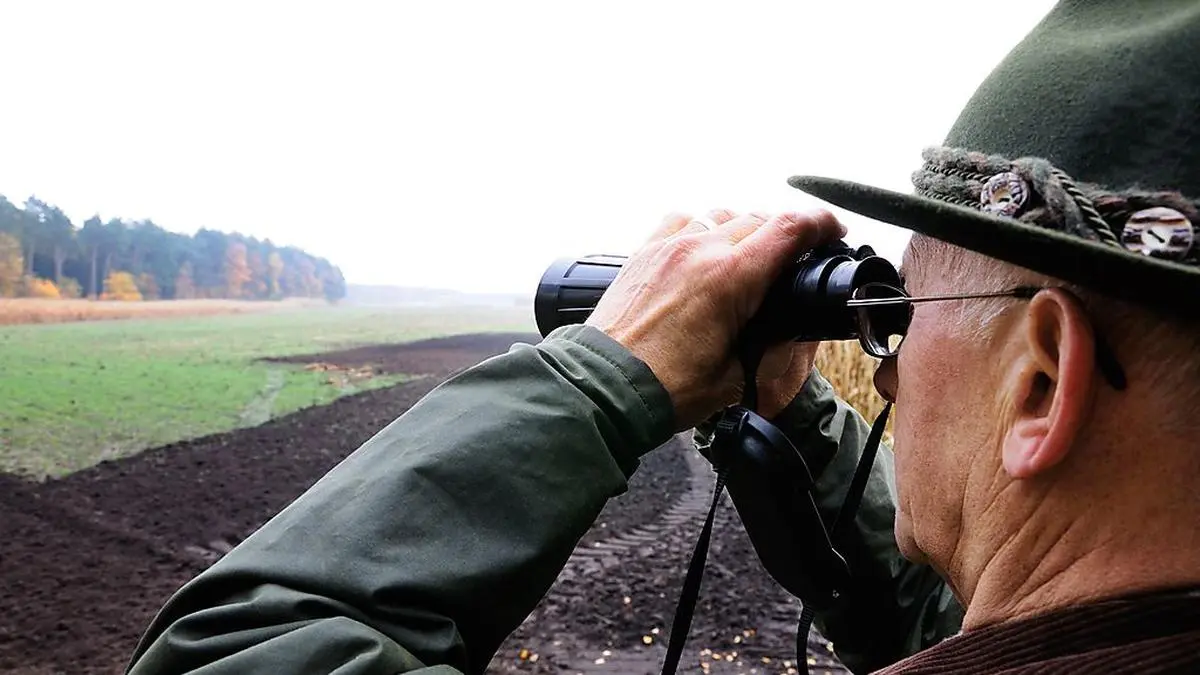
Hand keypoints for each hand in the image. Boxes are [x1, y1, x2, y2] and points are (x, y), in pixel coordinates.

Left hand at [585, 208, 844, 429]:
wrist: (603, 387)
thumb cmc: (665, 387)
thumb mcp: (736, 375)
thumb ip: (771, 348)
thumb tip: (793, 334)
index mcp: (732, 277)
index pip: (790, 228)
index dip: (821, 224)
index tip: (833, 232)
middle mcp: (701, 250)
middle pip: (758, 220)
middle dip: (784, 234)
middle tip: (795, 257)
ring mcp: (668, 247)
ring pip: (721, 217)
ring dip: (743, 231)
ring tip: (750, 257)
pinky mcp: (643, 253)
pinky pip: (682, 222)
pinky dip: (702, 231)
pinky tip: (704, 251)